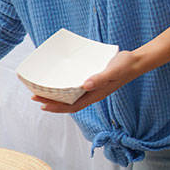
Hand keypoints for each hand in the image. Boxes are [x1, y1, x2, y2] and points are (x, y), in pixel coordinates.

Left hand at [31, 50, 145, 113]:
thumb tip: (85, 85)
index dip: (57, 108)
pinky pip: (76, 87)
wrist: (136, 61)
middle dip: (51, 102)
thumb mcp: (113, 71)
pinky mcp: (93, 80)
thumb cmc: (125, 66)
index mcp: (96, 95)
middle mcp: (92, 93)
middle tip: (34, 96)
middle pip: (68, 103)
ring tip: (42, 90)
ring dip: (56, 95)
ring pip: (71, 96)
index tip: (42, 105)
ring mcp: (92, 87)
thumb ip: (101, 78)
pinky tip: (59, 80)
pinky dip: (64, 86)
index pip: (73, 106)